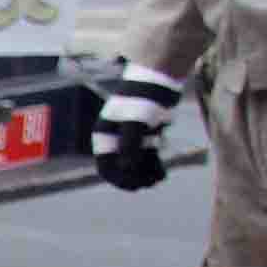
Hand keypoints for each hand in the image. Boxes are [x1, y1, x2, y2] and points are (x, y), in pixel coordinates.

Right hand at [92, 65, 180, 192]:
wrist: (159, 79)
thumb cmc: (142, 99)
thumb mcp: (134, 123)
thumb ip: (129, 146)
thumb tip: (127, 169)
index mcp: (104, 135)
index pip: (105, 166)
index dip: (118, 179)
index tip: (134, 186)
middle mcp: (114, 138)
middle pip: (120, 167)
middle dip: (134, 178)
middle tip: (149, 184)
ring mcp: (130, 136)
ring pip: (135, 163)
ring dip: (145, 173)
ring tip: (159, 179)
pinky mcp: (145, 134)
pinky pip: (147, 155)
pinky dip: (153, 165)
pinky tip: (163, 174)